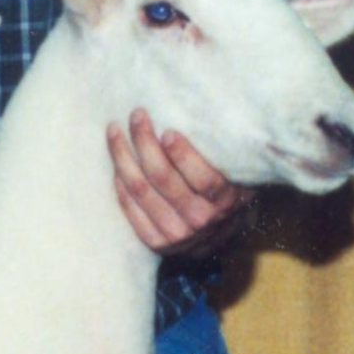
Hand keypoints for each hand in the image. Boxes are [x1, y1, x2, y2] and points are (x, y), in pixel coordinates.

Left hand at [107, 110, 250, 257]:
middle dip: (145, 141)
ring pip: (140, 190)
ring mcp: (176, 235)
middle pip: (162, 176)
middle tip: (136, 115)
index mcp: (225, 200)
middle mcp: (200, 220)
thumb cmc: (229, 191)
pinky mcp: (156, 243)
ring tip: (115, 132)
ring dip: (123, 156)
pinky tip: (116, 163)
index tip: (167, 130)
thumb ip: (227, 152)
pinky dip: (120, 184)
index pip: (203, 177)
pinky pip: (130, 208)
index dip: (182, 153)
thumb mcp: (239, 172)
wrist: (222, 235)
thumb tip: (217, 110)